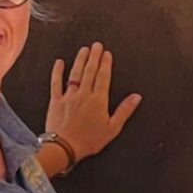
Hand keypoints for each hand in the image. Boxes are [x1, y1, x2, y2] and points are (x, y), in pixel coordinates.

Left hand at [44, 42, 142, 163]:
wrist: (65, 147)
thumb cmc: (90, 140)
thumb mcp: (113, 128)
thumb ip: (124, 110)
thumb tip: (136, 96)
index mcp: (98, 100)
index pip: (103, 77)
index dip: (105, 64)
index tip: (107, 53)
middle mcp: (84, 94)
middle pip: (90, 71)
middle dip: (94, 57)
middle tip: (96, 45)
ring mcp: (69, 96)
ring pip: (75, 74)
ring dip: (80, 60)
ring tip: (84, 49)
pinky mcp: (56, 101)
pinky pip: (56, 83)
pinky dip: (57, 72)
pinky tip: (60, 62)